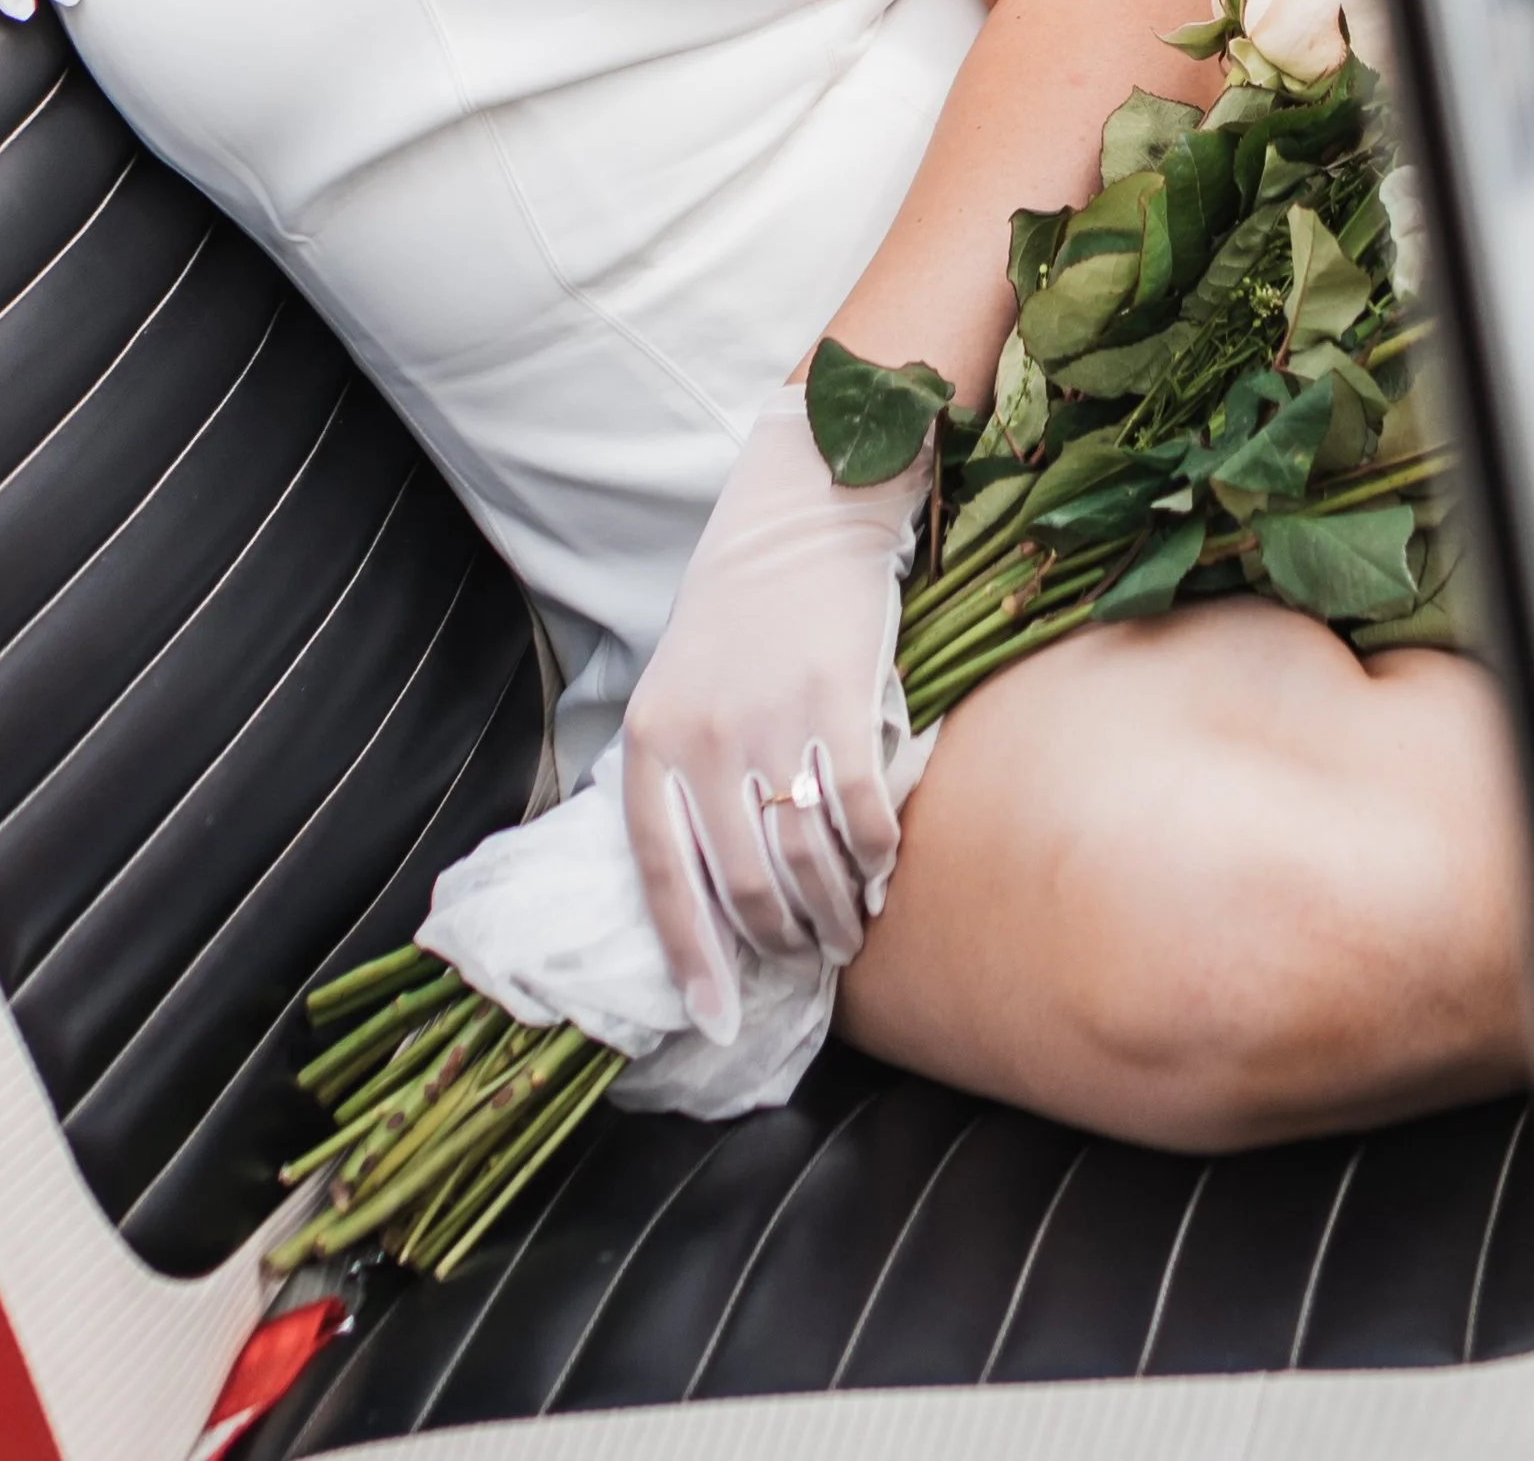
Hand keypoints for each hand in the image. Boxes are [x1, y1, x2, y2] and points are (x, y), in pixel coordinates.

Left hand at [622, 383, 925, 1041]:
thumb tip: (711, 896)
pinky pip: (861, 811)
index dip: (691, 957)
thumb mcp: (680, 693)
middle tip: (811, 956)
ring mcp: (771, 719)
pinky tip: (882, 871)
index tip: (718, 1019)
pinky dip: (876, 855)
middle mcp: (702, 737)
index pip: (660, 875)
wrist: (797, 513)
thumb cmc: (738, 617)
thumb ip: (683, 782)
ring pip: (804, 858)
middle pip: (743, 882)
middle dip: (782, 939)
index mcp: (651, 740)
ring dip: (835, 909)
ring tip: (851, 928)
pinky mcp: (838, 699)